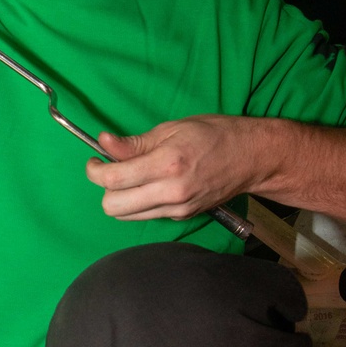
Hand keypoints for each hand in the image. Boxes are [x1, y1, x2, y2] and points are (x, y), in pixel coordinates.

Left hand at [86, 117, 255, 220]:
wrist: (251, 158)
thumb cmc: (214, 135)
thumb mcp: (171, 129)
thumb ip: (134, 142)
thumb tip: (103, 143)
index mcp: (167, 163)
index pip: (113, 179)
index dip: (94, 171)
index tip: (94, 161)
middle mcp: (171, 191)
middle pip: (113, 206)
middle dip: (104, 189)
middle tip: (109, 171)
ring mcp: (177, 208)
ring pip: (126, 216)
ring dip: (119, 198)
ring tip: (129, 178)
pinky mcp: (182, 217)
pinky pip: (146, 215)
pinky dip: (138, 203)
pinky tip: (148, 186)